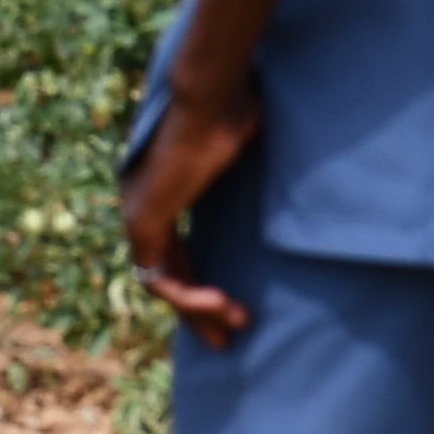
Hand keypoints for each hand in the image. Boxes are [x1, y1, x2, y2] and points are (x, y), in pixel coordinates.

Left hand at [120, 66, 264, 343]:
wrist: (212, 95)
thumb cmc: (236, 109)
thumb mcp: (247, 149)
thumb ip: (253, 175)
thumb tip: (295, 169)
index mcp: (162, 189)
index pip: (177, 251)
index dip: (201, 282)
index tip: (232, 306)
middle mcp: (142, 205)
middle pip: (169, 273)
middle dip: (200, 310)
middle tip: (228, 339)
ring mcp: (138, 214)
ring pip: (164, 284)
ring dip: (200, 311)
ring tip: (237, 327)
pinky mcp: (143, 222)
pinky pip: (162, 280)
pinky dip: (191, 298)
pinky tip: (222, 304)